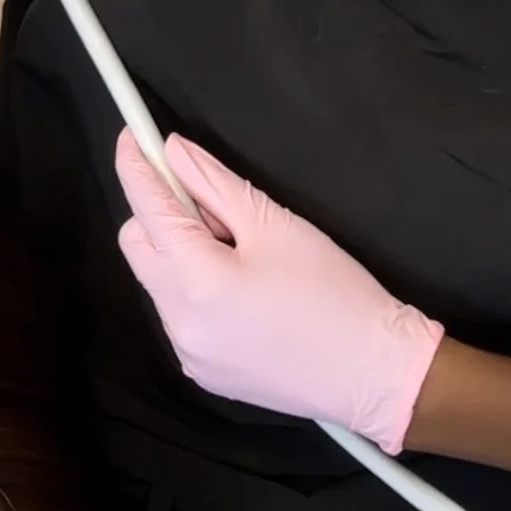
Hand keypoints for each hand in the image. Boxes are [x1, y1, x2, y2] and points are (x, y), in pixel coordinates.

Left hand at [114, 130, 443, 453]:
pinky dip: (195, 292)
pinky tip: (244, 294)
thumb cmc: (335, 293)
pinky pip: (179, 315)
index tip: (134, 135)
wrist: (376, 375)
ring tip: (243, 257)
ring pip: (158, 282)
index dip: (136, 166)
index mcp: (195, 281)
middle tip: (219, 210)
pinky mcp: (203, 371)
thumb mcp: (276, 225)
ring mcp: (187, 352)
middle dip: (161, 215)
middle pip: (138, 247)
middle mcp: (178, 322)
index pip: (146, 209)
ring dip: (181, 255)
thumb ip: (214, 183)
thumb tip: (172, 152)